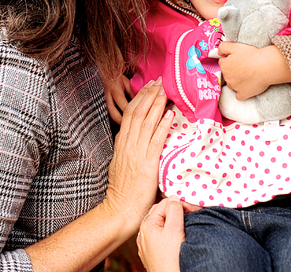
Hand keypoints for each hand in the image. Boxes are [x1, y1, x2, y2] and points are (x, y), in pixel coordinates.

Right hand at [103, 79, 174, 232]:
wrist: (121, 209)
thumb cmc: (124, 189)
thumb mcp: (122, 162)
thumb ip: (129, 147)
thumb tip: (139, 134)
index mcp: (122, 143)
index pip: (129, 113)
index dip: (140, 97)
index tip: (149, 86)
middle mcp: (128, 145)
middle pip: (137, 112)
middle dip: (149, 95)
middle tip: (159, 81)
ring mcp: (137, 153)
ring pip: (146, 122)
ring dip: (156, 105)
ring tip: (165, 91)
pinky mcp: (147, 164)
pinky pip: (155, 141)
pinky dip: (163, 126)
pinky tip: (170, 115)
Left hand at [137, 197, 185, 271]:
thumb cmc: (171, 258)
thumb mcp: (174, 230)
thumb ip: (174, 210)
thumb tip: (174, 197)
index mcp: (147, 225)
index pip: (164, 203)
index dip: (179, 204)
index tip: (193, 209)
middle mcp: (143, 233)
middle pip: (161, 214)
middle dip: (176, 211)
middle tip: (191, 214)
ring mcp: (146, 245)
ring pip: (161, 225)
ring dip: (173, 222)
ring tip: (185, 225)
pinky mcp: (152, 254)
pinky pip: (160, 237)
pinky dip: (169, 233)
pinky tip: (177, 237)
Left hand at [217, 42, 290, 99]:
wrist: (266, 67)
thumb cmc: (252, 55)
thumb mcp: (235, 46)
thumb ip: (223, 47)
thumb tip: (219, 52)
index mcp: (225, 66)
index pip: (223, 62)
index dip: (231, 59)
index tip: (238, 59)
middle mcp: (227, 78)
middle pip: (227, 73)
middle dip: (233, 70)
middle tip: (245, 66)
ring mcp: (234, 87)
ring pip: (232, 84)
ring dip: (237, 81)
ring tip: (249, 74)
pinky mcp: (243, 94)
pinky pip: (239, 95)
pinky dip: (242, 92)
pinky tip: (248, 86)